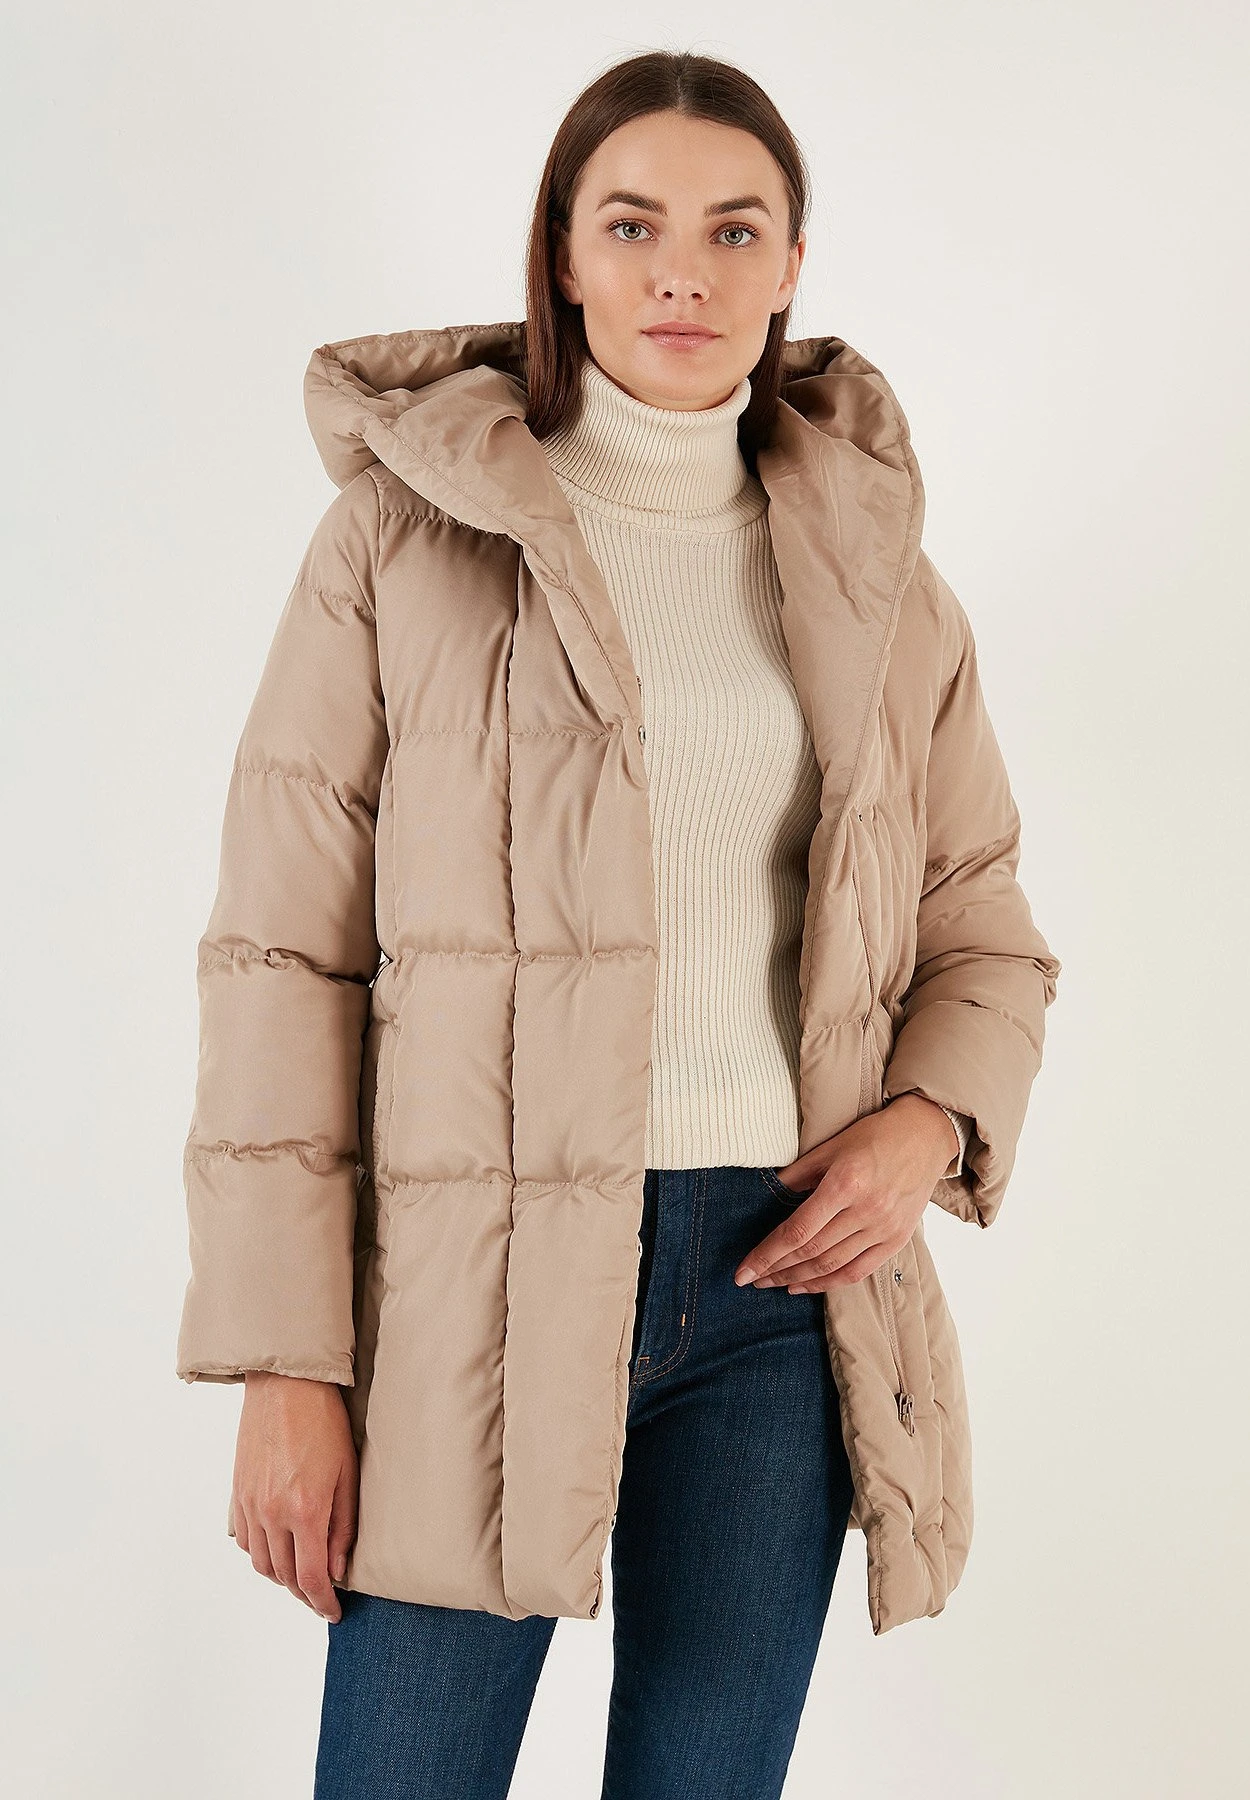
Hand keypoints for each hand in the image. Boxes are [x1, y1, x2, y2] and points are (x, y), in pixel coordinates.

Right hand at [232, 1373, 358, 1622]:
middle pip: (283, 1576)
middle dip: (304, 1593)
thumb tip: (338, 1570)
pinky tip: (277, 1547)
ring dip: (281, 1577)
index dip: (323, 1603)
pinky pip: (244, 1539)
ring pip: (260, 1563)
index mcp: (304, 1510)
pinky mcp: (237, 1492)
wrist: (286, 1385)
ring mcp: (250, 1504)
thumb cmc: (324, 1421)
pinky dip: (260, 1552)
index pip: (310, 1578)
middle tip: (322, 1596)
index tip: (334, 1613)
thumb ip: (343, 1527)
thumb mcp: (347, 1474)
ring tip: (301, 1576)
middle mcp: (271, 1513)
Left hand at [733, 1095, 959, 1292]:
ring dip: (797, 1278)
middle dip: (775, 1269)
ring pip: (832, 1266)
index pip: (796, 1231)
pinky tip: (805, 1285)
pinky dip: (829, 1283)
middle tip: (751, 1280)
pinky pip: (858, 1271)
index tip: (743, 1271)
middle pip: (811, 1252)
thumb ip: (798, 1174)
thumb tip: (766, 1194)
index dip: (766, 1254)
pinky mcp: (897, 1240)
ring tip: (773, 1283)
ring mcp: (884, 1228)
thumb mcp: (830, 1146)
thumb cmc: (874, 1135)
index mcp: (845, 1184)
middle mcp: (865, 1210)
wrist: (925, 1135)